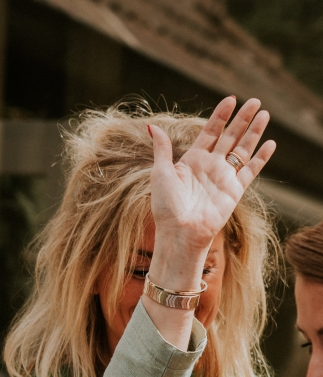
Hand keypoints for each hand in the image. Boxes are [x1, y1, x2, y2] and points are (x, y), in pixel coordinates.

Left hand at [148, 97, 275, 288]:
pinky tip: (270, 143)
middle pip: (230, 136)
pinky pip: (251, 170)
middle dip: (242, 119)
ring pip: (243, 149)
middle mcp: (210, 165)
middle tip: (255, 101)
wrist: (180, 231)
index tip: (230, 99)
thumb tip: (151, 126)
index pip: (210, 132)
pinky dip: (261, 158)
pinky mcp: (235, 190)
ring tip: (265, 114)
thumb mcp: (160, 173)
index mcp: (192, 160)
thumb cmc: (166, 205)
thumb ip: (162, 148)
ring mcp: (224, 177)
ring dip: (254, 132)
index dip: (220, 116)